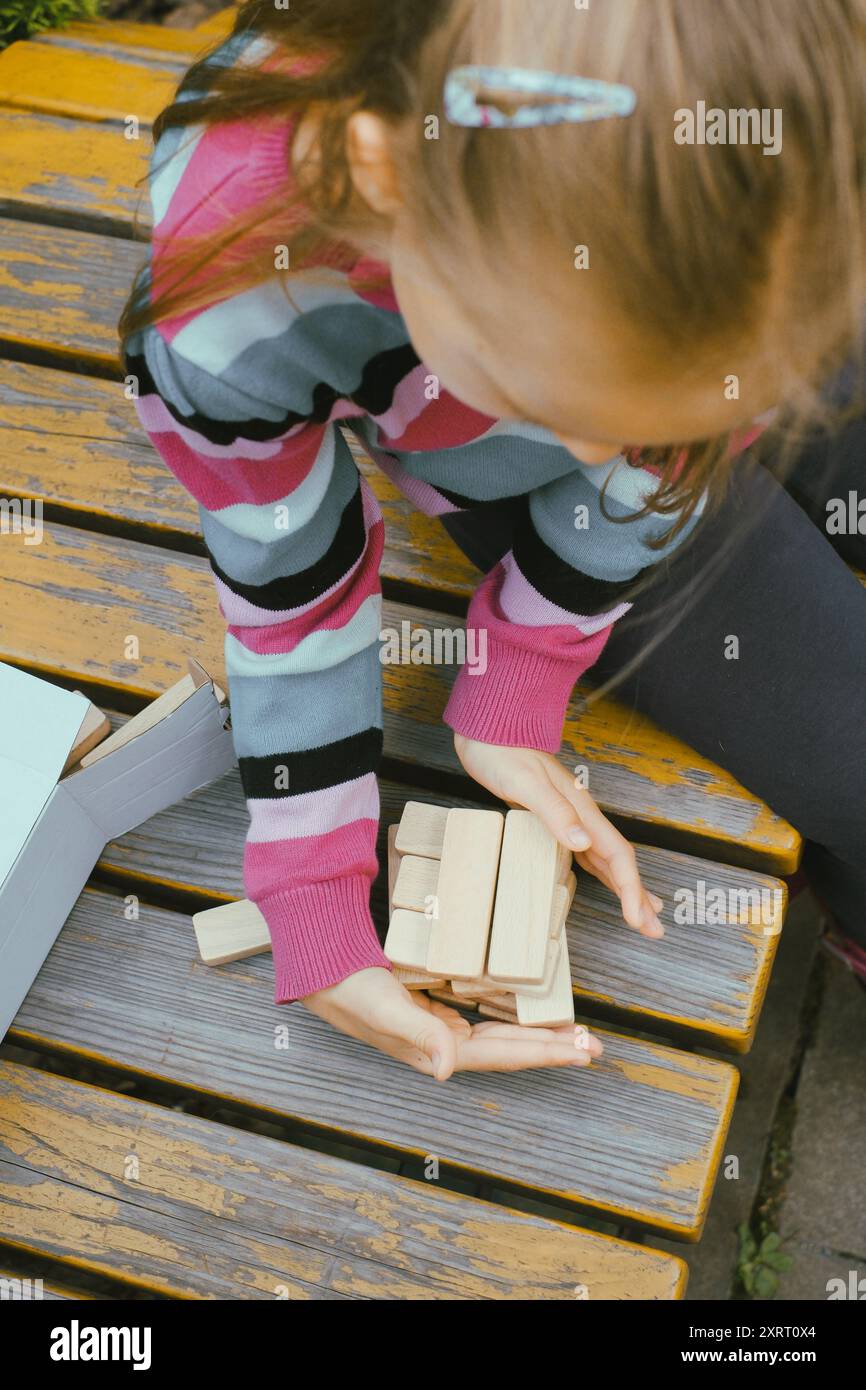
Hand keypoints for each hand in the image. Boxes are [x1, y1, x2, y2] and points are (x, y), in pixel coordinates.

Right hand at [302, 967, 602, 1080]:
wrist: (316, 967)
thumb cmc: (346, 987)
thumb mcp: (382, 1007)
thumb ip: (418, 1034)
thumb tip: (449, 1071)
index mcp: (434, 1049)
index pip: (501, 1054)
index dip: (544, 1053)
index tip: (582, 1050)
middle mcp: (440, 1043)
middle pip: (508, 1048)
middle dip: (552, 1047)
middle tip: (594, 1044)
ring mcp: (435, 1026)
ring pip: (498, 1033)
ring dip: (535, 1034)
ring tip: (572, 1032)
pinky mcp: (429, 1006)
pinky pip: (480, 1015)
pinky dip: (508, 1015)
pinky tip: (523, 1008)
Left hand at [454, 734, 663, 937]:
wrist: (492, 732)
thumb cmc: (504, 755)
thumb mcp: (526, 783)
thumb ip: (555, 812)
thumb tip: (583, 843)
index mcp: (581, 810)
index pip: (618, 855)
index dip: (631, 889)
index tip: (639, 919)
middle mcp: (582, 816)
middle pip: (620, 862)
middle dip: (639, 897)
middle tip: (655, 930)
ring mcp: (571, 818)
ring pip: (607, 860)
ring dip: (625, 888)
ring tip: (643, 915)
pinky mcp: (556, 819)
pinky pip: (589, 855)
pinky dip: (603, 874)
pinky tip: (607, 883)